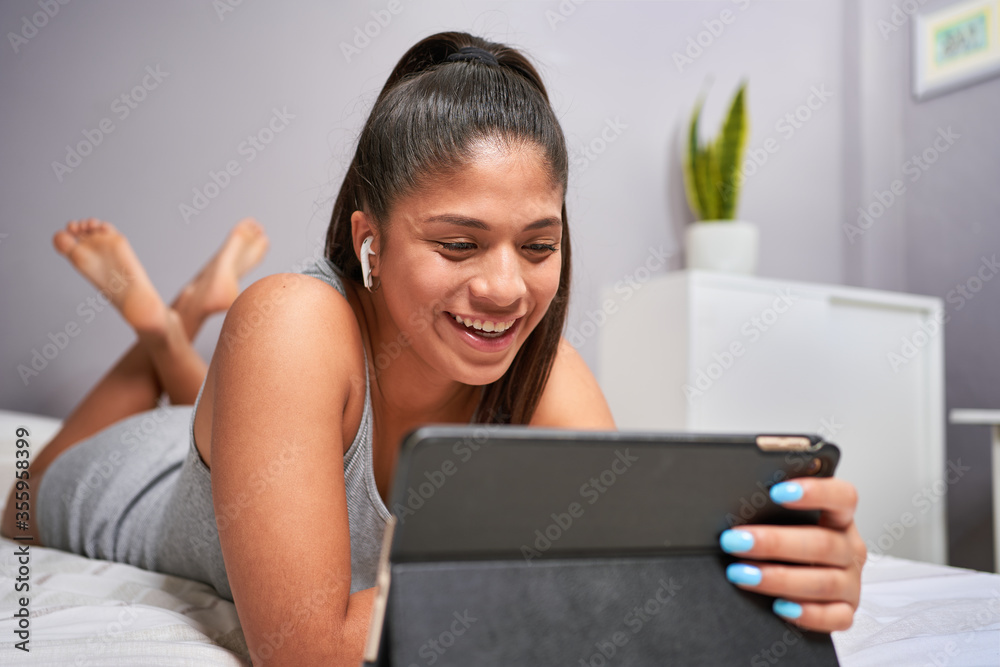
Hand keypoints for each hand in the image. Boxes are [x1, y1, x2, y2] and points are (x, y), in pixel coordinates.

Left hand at [718, 477, 864, 631]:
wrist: (796, 582)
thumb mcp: (781, 520)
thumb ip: (770, 508)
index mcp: (839, 518)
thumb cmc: (785, 542)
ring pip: (824, 582)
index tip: (777, 492)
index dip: (816, 492)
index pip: (843, 497)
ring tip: (742, 573)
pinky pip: (835, 618)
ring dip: (779, 578)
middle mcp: (849, 549)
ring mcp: (850, 582)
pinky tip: (779, 607)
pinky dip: (807, 614)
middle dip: (774, 542)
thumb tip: (732, 498)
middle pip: (823, 543)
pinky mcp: (846, 612)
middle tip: (735, 540)